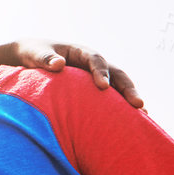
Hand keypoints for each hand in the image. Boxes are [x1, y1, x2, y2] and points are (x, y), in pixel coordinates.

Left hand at [9, 41, 142, 108]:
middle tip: (138, 104)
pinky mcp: (93, 89)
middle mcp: (93, 63)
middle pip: (116, 73)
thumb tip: (58, 64)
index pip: (95, 59)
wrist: (30, 56)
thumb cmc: (33, 53)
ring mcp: (96, 76)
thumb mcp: (34, 53)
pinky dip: (120, 107)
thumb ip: (44, 58)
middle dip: (127, 88)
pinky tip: (131, 122)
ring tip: (143, 117)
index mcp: (80, 52)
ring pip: (118, 86)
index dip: (101, 71)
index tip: (102, 87)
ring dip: (129, 99)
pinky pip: (110, 96)